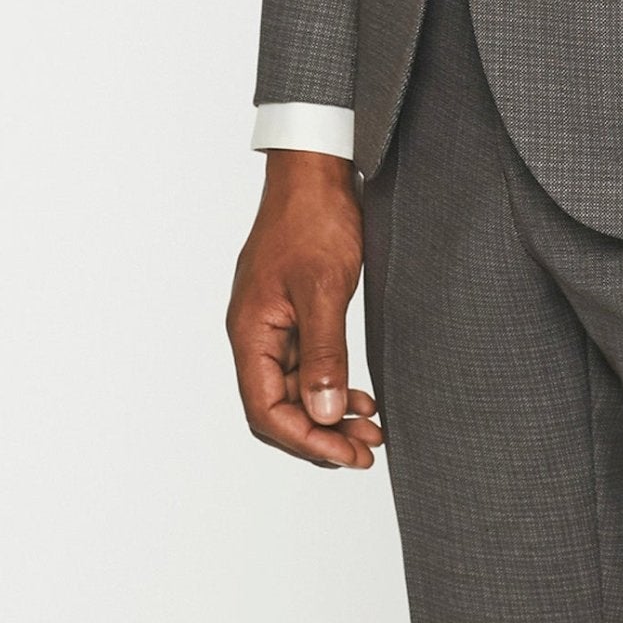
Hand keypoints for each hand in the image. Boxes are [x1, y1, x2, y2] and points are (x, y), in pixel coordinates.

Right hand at [226, 149, 384, 468]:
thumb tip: (323, 414)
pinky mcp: (293, 309)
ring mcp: (274, 321)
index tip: (347, 454)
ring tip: (371, 428)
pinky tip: (360, 394)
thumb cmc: (313, 219)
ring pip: (297, 386)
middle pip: (280, 406)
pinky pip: (307, 361)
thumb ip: (324, 353)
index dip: (305, 440)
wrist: (316, 168)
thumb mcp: (324, 289)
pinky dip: (332, 382)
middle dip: (321, 433)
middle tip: (367, 450)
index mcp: (250, 332)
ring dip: (331, 411)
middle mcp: (255, 333)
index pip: (267, 409)